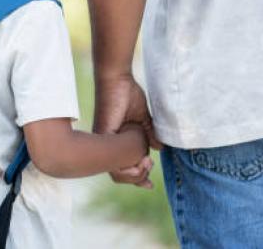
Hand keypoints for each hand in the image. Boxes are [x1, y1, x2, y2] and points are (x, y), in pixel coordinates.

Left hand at [94, 73, 160, 187]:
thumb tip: (158, 148)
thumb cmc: (126, 93)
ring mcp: (104, 141)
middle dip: (138, 178)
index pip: (123, 169)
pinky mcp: (104, 134)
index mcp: (116, 142)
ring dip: (135, 173)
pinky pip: (113, 159)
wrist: (117, 78)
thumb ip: (150, 133)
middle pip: (119, 176)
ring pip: (115, 172)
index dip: (137, 179)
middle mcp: (107, 145)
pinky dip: (128, 165)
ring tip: (147, 163)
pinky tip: (142, 159)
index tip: (150, 185)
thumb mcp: (143, 117)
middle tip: (150, 166)